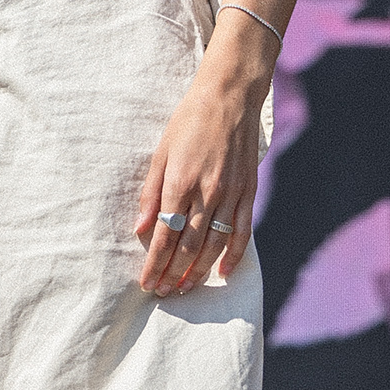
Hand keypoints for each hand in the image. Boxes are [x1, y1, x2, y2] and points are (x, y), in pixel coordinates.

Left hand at [134, 55, 264, 295]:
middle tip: (163, 293)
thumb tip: (141, 228)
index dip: (155, 263)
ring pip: (214, 244)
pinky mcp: (248, 191)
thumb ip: (151, 192)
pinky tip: (223, 272)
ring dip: (199, 271)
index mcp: (180, 181)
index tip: (147, 283)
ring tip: (186, 289)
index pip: (165, 234)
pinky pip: (242, 231)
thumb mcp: (161, 151)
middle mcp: (207, 192)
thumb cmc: (188, 121)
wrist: (229, 97)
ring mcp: (231, 193)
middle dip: (174, 273)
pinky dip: (234, 255)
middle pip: (189, 245)